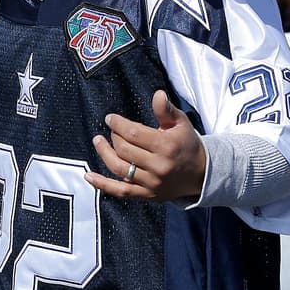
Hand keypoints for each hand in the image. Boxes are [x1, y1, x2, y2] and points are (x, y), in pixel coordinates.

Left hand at [85, 90, 206, 201]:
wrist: (201, 175)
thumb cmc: (187, 144)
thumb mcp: (181, 124)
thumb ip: (167, 110)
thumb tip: (157, 94)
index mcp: (166, 146)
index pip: (133, 133)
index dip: (118, 124)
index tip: (110, 118)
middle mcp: (159, 166)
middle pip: (124, 149)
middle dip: (114, 137)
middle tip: (111, 131)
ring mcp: (152, 183)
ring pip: (119, 168)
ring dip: (104, 154)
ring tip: (98, 141)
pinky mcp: (147, 195)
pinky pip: (121, 191)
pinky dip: (102, 184)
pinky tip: (88, 176)